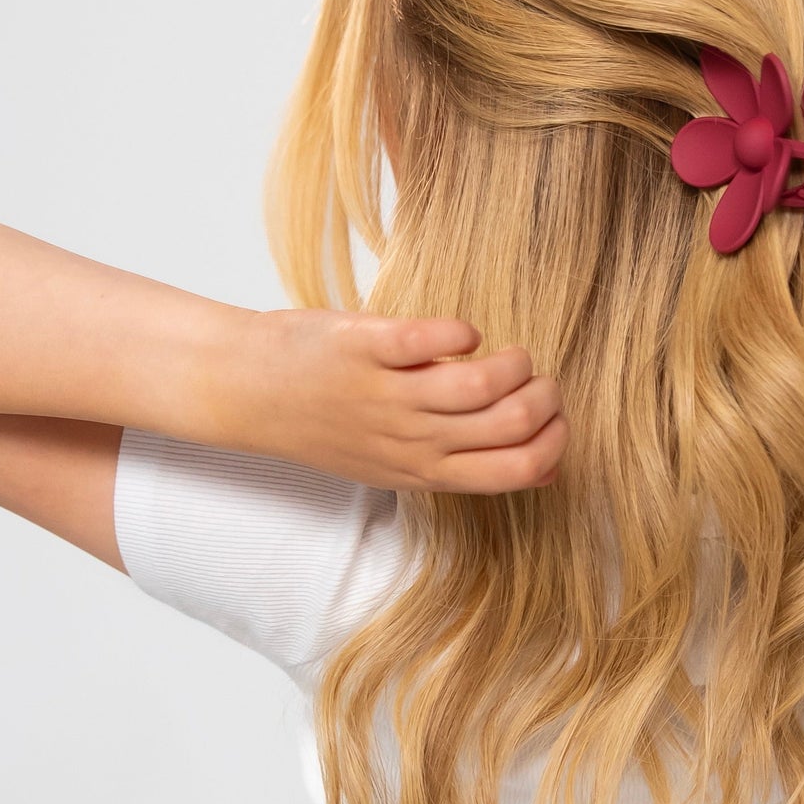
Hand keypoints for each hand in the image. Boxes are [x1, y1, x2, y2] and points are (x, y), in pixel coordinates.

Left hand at [237, 307, 568, 492]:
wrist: (248, 391)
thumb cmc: (328, 423)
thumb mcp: (396, 464)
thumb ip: (461, 464)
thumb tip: (546, 468)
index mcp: (423, 472)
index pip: (519, 469)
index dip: (555, 438)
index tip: (553, 413)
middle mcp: (411, 440)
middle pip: (513, 425)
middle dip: (545, 395)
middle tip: (532, 376)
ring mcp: (388, 395)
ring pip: (484, 383)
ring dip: (513, 360)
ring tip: (502, 351)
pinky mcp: (367, 347)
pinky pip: (435, 338)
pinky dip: (462, 331)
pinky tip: (460, 333)